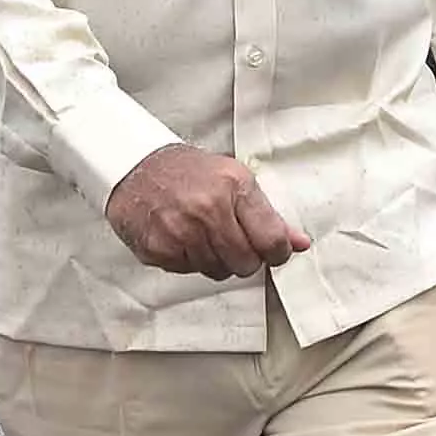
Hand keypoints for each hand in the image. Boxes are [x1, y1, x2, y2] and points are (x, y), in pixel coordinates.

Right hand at [106, 144, 308, 278]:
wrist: (136, 163)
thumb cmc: (188, 171)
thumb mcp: (234, 179)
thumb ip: (268, 215)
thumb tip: (299, 243)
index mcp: (234, 186)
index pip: (272, 240)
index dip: (276, 253)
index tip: (272, 251)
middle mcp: (208, 208)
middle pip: (246, 263)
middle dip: (244, 258)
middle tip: (231, 239)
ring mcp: (181, 230)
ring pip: (217, 271)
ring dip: (214, 259)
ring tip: (202, 233)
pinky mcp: (158, 248)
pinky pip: (187, 271)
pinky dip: (187, 260)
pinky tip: (180, 237)